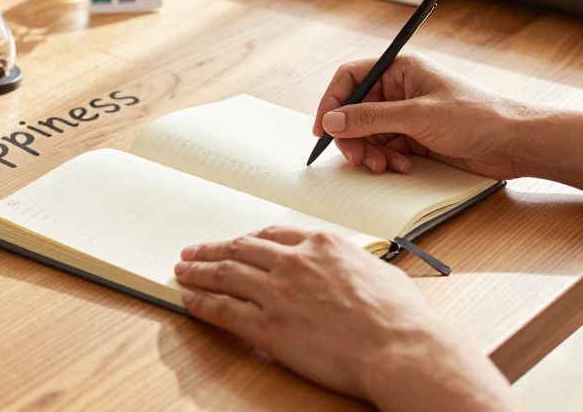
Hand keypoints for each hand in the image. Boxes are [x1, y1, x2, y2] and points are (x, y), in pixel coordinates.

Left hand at [176, 226, 518, 409]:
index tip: (234, 242)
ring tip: (182, 271)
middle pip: (240, 249)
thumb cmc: (400, 317)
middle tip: (193, 252)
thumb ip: (353, 262)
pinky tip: (189, 299)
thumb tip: (350, 265)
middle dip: (212, 250)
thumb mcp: (378, 270)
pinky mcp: (269, 327)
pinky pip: (224, 309)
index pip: (271, 235)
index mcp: (322, 244)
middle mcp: (294, 262)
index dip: (246, 239)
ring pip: (225, 275)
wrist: (399, 348)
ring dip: (198, 272)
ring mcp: (278, 293)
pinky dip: (202, 302)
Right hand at [312, 53, 526, 179]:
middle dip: (353, 136)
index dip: (332, 102)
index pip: (351, 78)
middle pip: (355, 110)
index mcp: (401, 69)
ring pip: (368, 133)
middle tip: (357, 157)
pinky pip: (384, 148)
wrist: (514, 144)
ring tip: (385, 165)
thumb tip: (333, 121)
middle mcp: (400, 89)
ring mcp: (407, 115)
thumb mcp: (418, 116)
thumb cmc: (477, 117)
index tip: (322, 129)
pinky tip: (403, 166)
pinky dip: (386, 160)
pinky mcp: (415, 138)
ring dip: (370, 152)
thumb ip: (371, 118)